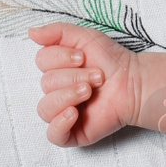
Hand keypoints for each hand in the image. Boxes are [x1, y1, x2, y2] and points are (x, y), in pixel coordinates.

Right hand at [29, 22, 137, 146]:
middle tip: (98, 76)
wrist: (134, 82)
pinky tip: (74, 112)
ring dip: (69, 95)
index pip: (41, 61)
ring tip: (91, 91)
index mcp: (56, 69)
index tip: (83, 57)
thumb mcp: (85, 37)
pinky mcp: (72, 132)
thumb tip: (31, 32)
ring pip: (46, 108)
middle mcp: (56, 91)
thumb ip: (57, 32)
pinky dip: (60, 123)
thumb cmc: (111, 60)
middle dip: (74, 77)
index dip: (60, 57)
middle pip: (46, 83)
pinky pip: (53, 134)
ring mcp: (62, 113)